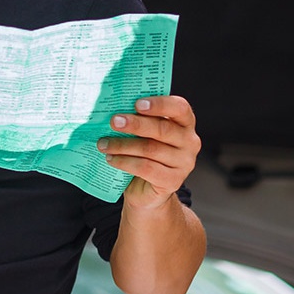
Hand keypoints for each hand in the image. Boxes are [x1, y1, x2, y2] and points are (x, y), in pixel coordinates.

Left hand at [98, 95, 199, 209]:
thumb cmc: (144, 153)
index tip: (137, 104)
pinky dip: (125, 162)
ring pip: (151, 149)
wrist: (147, 189)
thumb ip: (139, 119)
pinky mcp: (173, 181)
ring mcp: (184, 163)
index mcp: (185, 123)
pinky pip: (145, 168)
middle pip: (163, 129)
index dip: (160, 104)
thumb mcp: (145, 133)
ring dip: (123, 145)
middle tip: (114, 122)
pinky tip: (111, 159)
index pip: (180, 108)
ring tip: (103, 144)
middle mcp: (190, 142)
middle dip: (136, 124)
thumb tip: (113, 107)